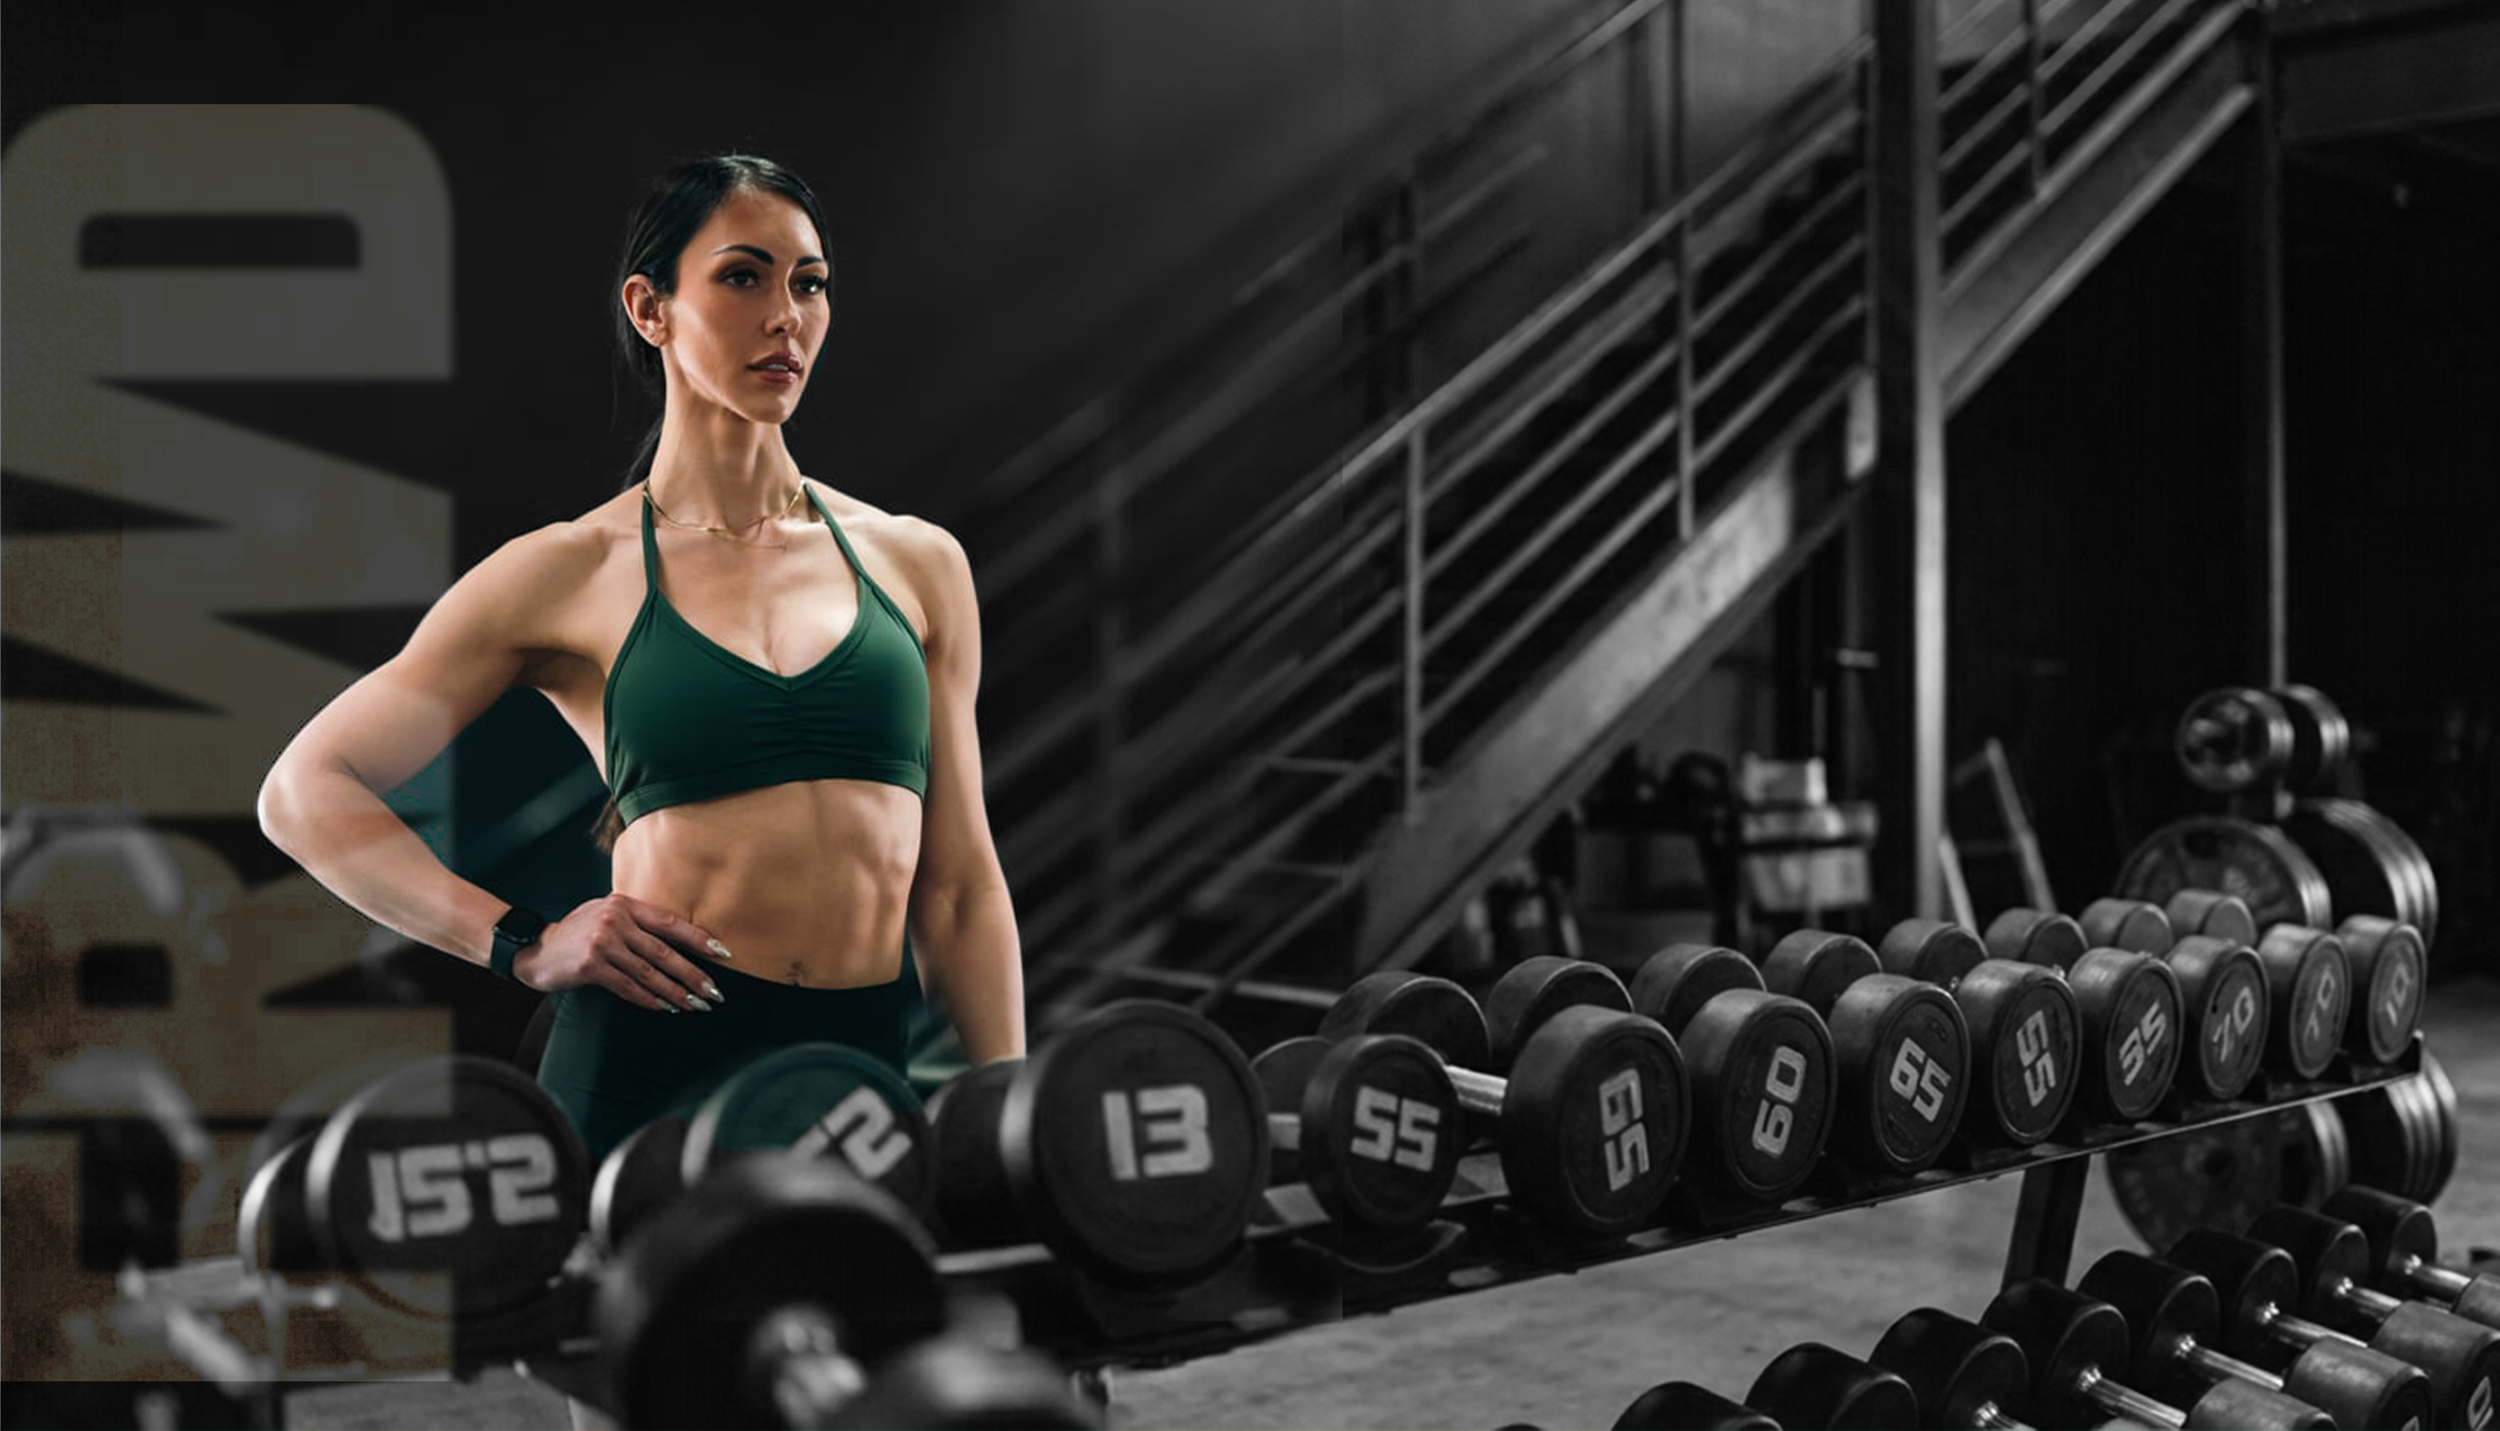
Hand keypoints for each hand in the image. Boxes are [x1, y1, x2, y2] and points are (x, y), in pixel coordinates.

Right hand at [515, 893, 726, 1011]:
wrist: (536, 949)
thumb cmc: (578, 933)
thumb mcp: (605, 914)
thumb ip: (636, 920)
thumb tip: (679, 940)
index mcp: (624, 903)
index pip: (670, 922)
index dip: (698, 938)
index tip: (723, 953)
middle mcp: (615, 919)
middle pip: (664, 952)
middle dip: (692, 974)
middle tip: (714, 992)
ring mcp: (602, 942)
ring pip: (649, 973)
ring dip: (675, 992)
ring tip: (695, 1005)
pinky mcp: (591, 966)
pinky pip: (628, 987)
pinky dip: (649, 999)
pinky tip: (665, 1007)